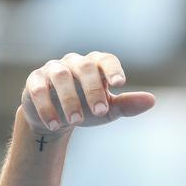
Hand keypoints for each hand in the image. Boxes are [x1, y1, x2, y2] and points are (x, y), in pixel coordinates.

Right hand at [21, 52, 155, 135]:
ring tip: (76, 121)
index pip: (106, 60)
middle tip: (101, 112)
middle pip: (85, 68)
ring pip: (61, 77)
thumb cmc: (89, 108)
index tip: (120, 84)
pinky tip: (56, 124)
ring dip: (70, 99)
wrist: (57, 118)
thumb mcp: (110, 109)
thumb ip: (128, 104)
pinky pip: (38, 90)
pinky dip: (47, 107)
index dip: (113, 69)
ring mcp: (53, 70)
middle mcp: (74, 63)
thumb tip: (152, 100)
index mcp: (96, 65)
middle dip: (93, 90)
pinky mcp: (34, 82)